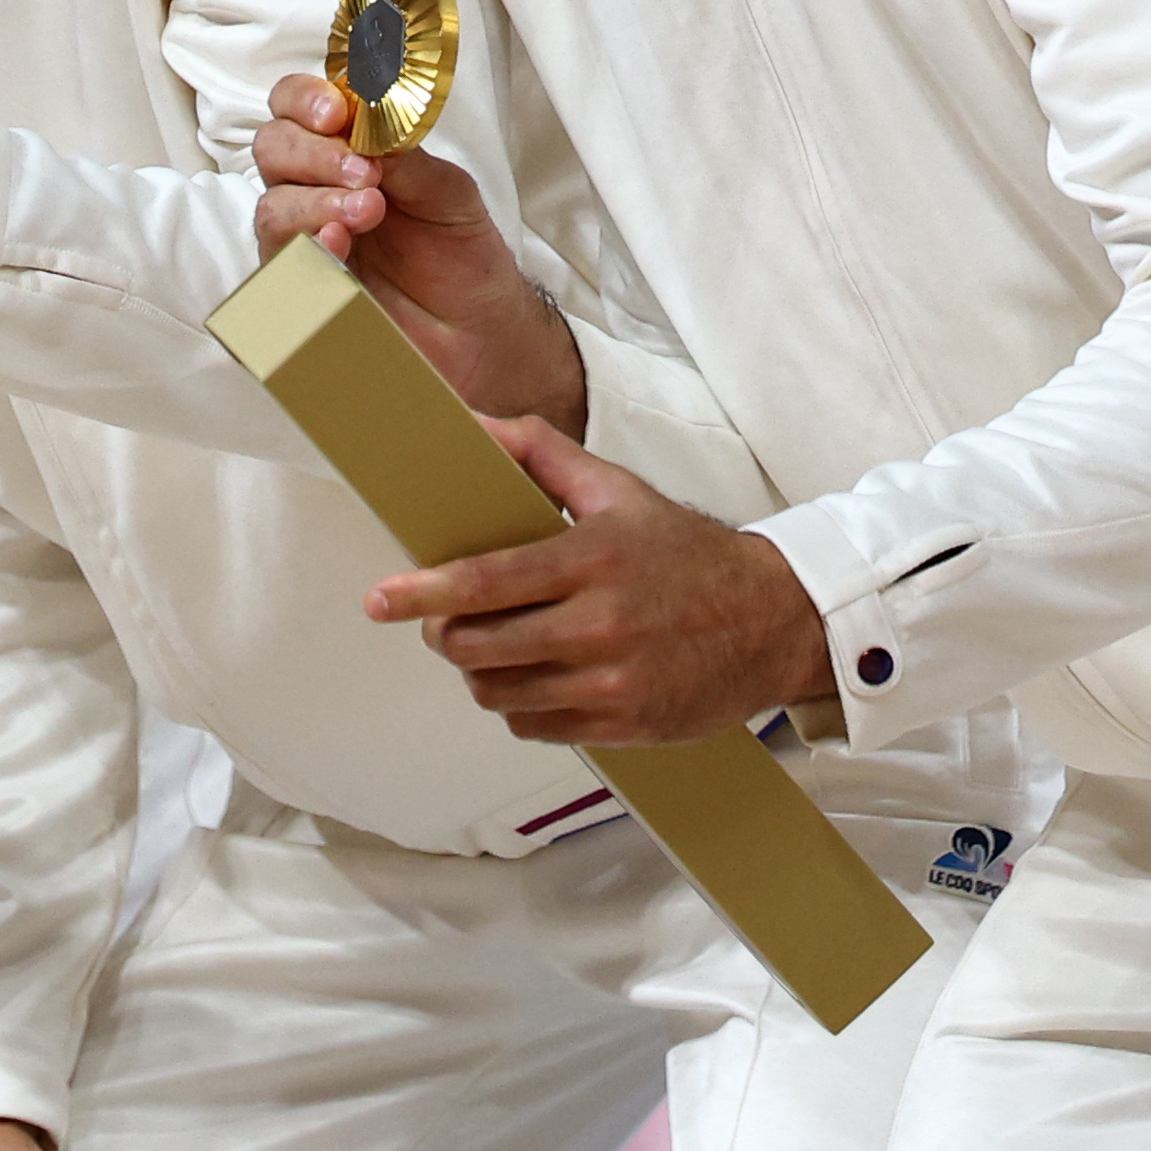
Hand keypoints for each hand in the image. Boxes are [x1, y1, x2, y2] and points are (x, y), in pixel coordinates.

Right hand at [252, 80, 584, 427]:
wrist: (478, 328)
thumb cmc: (461, 253)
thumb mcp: (447, 191)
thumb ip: (405, 156)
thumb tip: (366, 123)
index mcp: (346, 150)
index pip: (298, 105)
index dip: (305, 99)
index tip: (336, 114)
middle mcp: (314, 188)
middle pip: (272, 147)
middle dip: (312, 153)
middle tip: (365, 174)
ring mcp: (304, 239)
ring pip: (272, 206)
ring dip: (315, 202)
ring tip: (367, 213)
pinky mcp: (302, 291)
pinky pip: (280, 267)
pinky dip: (308, 249)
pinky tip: (340, 247)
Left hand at [363, 415, 824, 746]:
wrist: (772, 621)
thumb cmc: (684, 553)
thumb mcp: (616, 490)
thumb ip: (539, 452)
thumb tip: (470, 425)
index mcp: (592, 557)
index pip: (486, 582)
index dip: (423, 593)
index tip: (379, 600)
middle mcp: (600, 623)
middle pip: (479, 646)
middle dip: (443, 635)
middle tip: (443, 622)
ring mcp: (613, 680)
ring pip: (498, 693)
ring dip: (479, 673)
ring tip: (491, 649)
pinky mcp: (624, 723)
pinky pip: (535, 725)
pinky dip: (519, 707)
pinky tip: (537, 679)